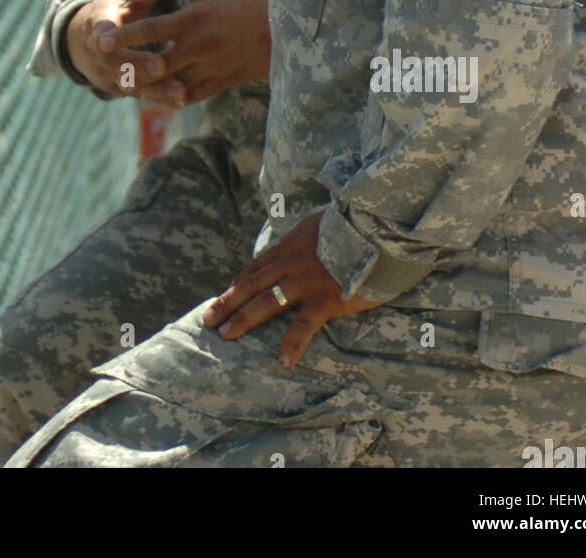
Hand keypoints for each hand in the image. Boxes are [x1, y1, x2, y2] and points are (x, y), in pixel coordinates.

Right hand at [66, 0, 179, 99]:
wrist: (85, 45)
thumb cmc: (115, 13)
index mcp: (98, 25)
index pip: (98, 31)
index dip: (103, 35)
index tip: (106, 38)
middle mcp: (100, 56)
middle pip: (116, 64)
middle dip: (136, 65)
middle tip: (160, 65)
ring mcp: (110, 76)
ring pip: (131, 85)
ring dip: (155, 89)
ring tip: (180, 91)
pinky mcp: (123, 90)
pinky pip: (142, 96)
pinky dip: (160, 99)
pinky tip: (183, 100)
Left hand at [97, 0, 269, 106]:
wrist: (291, 29)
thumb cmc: (255, 2)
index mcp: (195, 20)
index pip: (153, 28)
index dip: (125, 35)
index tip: (101, 39)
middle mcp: (199, 46)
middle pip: (157, 62)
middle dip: (130, 67)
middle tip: (106, 69)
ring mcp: (211, 67)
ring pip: (173, 83)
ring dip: (149, 87)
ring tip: (125, 88)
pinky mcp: (223, 81)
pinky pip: (194, 94)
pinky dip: (176, 97)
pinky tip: (161, 97)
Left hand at [202, 210, 379, 367]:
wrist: (377, 228)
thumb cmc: (357, 225)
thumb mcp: (323, 224)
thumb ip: (310, 238)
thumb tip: (308, 242)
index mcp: (290, 245)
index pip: (257, 266)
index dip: (239, 283)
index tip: (226, 295)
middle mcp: (291, 263)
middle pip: (251, 284)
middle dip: (228, 302)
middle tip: (208, 319)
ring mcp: (305, 282)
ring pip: (266, 302)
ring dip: (244, 319)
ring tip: (227, 336)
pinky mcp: (325, 299)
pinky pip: (303, 325)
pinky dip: (292, 344)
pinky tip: (283, 361)